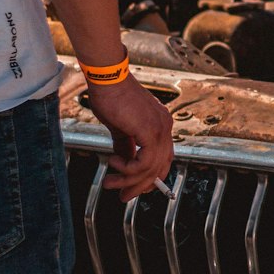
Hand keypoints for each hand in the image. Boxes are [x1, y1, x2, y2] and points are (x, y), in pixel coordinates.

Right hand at [85, 76, 173, 201]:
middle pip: (160, 168)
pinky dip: (128, 169)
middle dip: (140, 187)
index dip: (150, 177)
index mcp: (160, 125)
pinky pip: (144, 162)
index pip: (163, 159)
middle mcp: (165, 127)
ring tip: (110, 181)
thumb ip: (125, 145)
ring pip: (151, 169)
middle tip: (123, 196)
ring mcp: (160, 129)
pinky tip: (114, 163)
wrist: (107, 78)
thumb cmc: (111, 95)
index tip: (133, 187)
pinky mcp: (150, 130)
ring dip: (128, 181)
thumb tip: (124, 161)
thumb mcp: (119, 127)